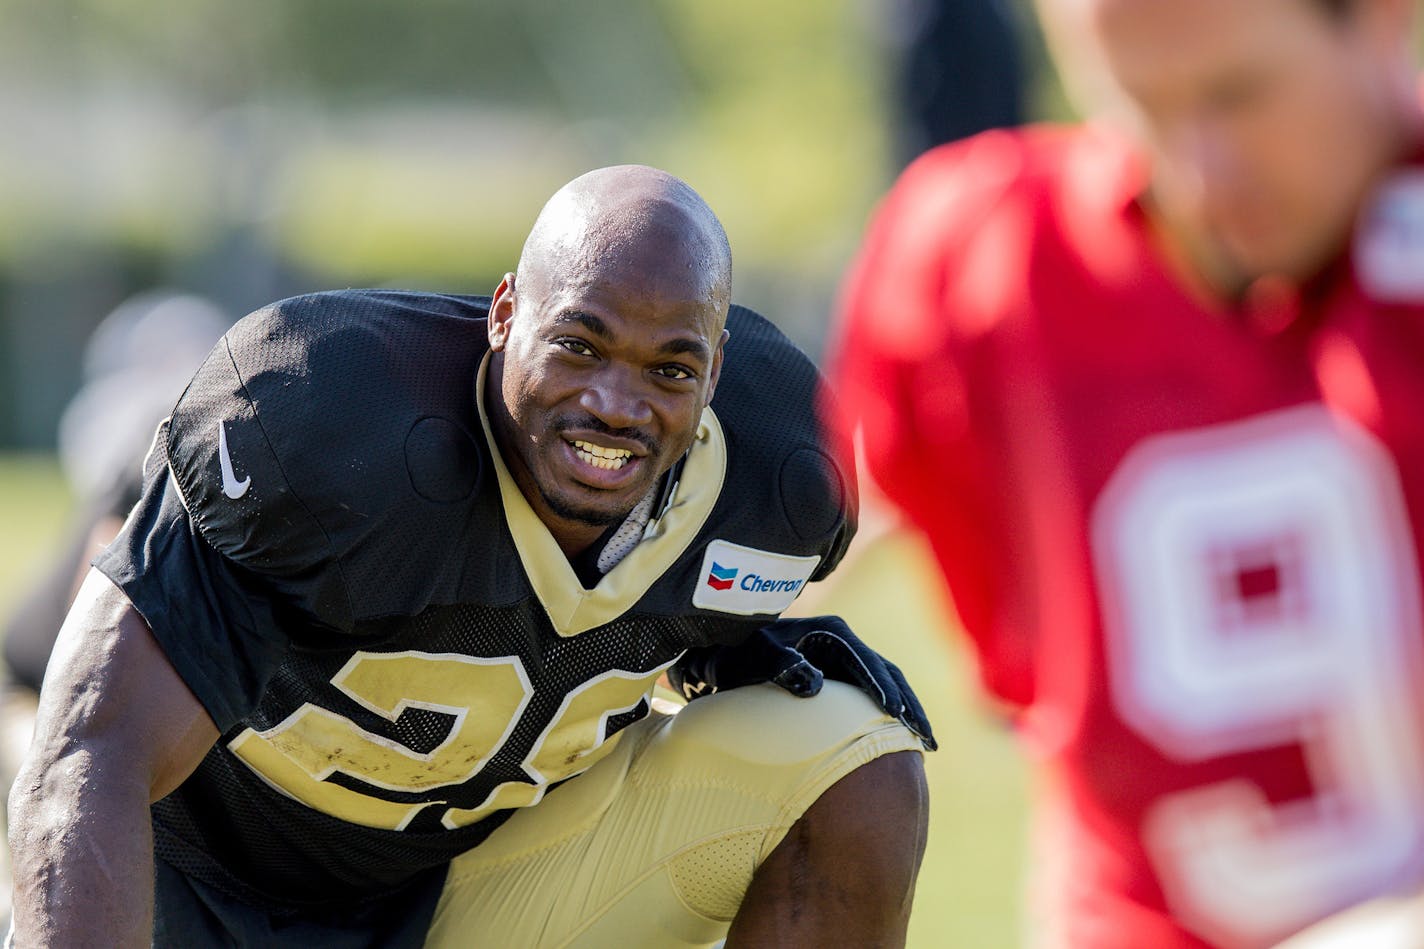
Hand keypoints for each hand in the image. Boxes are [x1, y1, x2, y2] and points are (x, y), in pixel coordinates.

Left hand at [668, 615, 936, 750]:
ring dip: (908, 712)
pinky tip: (902, 739)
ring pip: (888, 684)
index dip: (886, 690)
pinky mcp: (842, 674)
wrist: (722, 650)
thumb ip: (782, 667)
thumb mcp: (756, 657)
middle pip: (889, 674)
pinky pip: (875, 694)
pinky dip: (893, 714)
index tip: (898, 717)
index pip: (869, 664)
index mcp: (833, 633)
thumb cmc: (738, 654)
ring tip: (926, 744)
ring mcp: (846, 657)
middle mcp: (845, 642)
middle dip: (910, 706)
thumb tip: (814, 686)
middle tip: (927, 740)